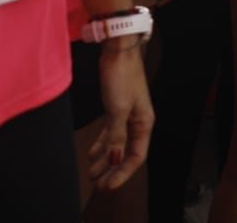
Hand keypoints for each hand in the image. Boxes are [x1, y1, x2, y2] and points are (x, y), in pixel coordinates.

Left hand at [87, 41, 153, 190]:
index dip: (122, 174)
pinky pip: (110, 133)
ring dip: (105, 160)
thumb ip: (116, 136)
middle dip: (113, 170)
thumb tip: (114, 160)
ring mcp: (127, 115)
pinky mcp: (117, 108)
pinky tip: (93, 153)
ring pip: (117, 145)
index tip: (107, 186)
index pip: (136, 156)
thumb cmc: (122, 76)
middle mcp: (138, 122)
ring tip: (92, 173)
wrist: (119, 51)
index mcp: (144, 123)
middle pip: (127, 153)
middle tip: (98, 185)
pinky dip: (102, 145)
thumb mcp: (118, 109)